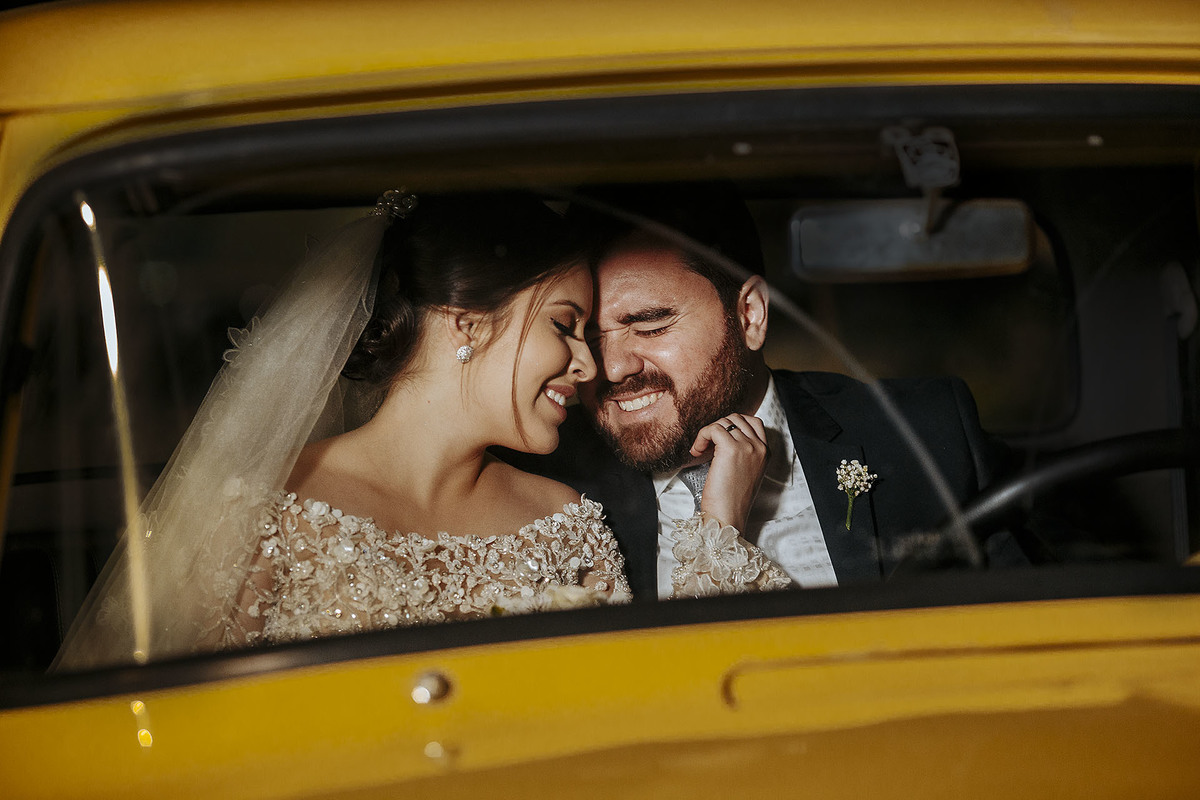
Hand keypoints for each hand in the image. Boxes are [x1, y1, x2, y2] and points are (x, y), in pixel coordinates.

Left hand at [690, 413, 768, 531]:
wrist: (728, 515)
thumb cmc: (732, 500)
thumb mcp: (745, 472)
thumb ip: (743, 453)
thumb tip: (723, 437)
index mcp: (765, 452)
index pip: (753, 422)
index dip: (732, 425)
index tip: (719, 439)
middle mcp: (759, 447)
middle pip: (736, 418)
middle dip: (718, 427)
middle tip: (707, 444)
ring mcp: (747, 446)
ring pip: (723, 422)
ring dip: (708, 433)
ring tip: (700, 450)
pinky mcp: (730, 448)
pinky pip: (713, 429)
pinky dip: (701, 436)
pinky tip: (697, 451)